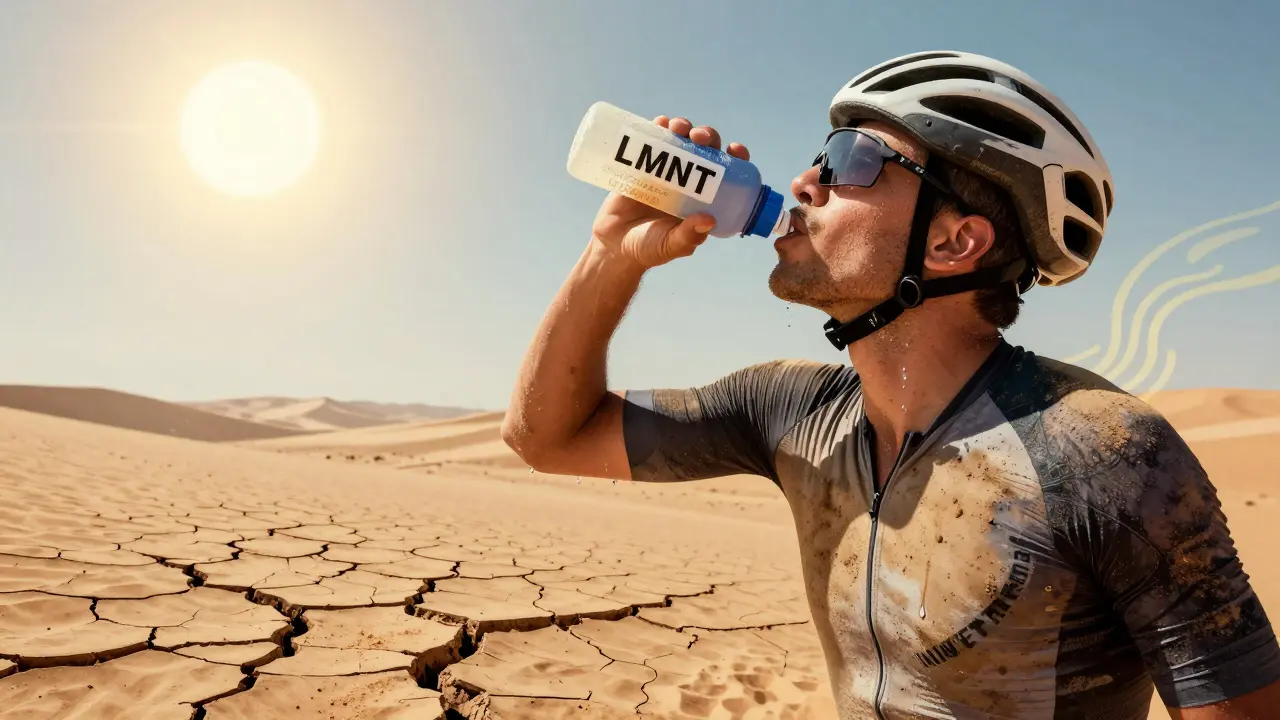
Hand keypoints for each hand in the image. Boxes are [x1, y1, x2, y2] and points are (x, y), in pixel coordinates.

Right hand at [590, 116, 750, 268]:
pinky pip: (654, 139)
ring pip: (682, 140)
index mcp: (704, 198)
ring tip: (678, 127)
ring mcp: (666, 170)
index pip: (728, 173)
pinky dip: (659, 126)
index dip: (736, 157)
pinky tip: (661, 122)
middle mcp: (689, 180)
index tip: (734, 150)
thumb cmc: (648, 248)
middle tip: (700, 137)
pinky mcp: (643, 164)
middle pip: (706, 149)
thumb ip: (687, 237)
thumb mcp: (670, 246)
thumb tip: (709, 220)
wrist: (614, 244)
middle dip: (707, 136)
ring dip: (685, 127)